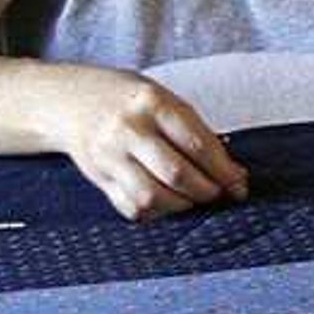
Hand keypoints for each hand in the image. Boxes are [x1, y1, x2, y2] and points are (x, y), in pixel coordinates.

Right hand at [45, 68, 248, 220]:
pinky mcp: (98, 177)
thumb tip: (233, 174)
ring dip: (182, 205)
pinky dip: (156, 212)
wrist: (73, 101)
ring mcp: (109, 156)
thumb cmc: (132, 102)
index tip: (239, 183)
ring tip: (193, 198)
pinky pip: (131, 207)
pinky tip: (167, 202)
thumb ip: (196, 134)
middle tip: (219, 193)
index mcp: (153, 104)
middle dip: (207, 191)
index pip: (198, 145)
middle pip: (177, 174)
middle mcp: (128, 130)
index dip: (224, 171)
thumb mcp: (166, 101)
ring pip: (152, 197)